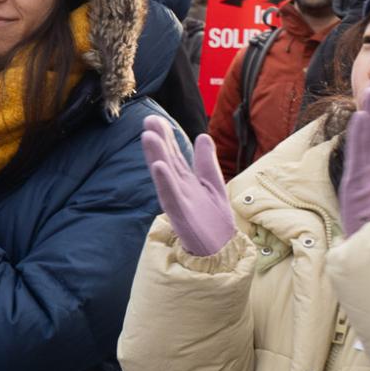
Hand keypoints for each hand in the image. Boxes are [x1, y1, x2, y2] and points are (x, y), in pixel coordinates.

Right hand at [140, 118, 235, 256]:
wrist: (221, 252)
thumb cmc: (214, 222)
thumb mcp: (213, 185)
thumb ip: (206, 162)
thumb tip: (202, 135)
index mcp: (187, 181)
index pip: (174, 155)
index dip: (166, 137)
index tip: (155, 118)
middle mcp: (179, 189)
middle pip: (167, 161)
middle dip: (158, 142)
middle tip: (148, 121)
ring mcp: (179, 202)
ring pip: (166, 176)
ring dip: (156, 156)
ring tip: (148, 136)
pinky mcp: (182, 216)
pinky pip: (172, 197)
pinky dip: (165, 182)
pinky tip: (159, 168)